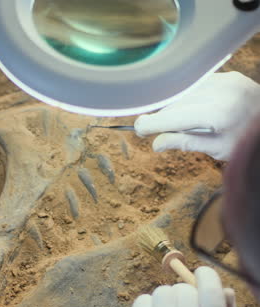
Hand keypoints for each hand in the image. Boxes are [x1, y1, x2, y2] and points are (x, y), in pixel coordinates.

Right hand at [134, 72, 259, 160]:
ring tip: (165, 120)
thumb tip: (157, 144)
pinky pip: (197, 84)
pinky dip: (186, 96)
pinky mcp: (228, 75)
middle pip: (178, 103)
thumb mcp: (218, 150)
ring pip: (185, 92)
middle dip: (161, 116)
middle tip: (146, 127)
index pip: (176, 117)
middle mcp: (222, 92)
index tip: (138, 129)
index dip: (154, 123)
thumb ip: (186, 143)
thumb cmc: (247, 142)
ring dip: (172, 106)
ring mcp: (226, 80)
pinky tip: (183, 108)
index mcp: (219, 115)